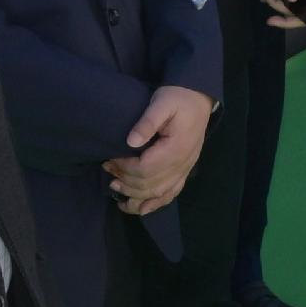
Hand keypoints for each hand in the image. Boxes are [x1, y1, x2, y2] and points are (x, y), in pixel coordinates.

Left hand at [104, 84, 213, 215]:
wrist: (198, 98)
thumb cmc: (178, 98)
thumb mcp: (161, 102)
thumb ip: (147, 122)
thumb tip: (130, 142)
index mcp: (176, 148)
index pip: (146, 168)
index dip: (125, 168)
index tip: (110, 159)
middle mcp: (183, 164)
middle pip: (150, 184)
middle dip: (126, 181)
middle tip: (107, 170)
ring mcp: (185, 169)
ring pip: (159, 193)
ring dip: (136, 197)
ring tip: (116, 191)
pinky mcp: (184, 170)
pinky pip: (171, 193)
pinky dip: (155, 203)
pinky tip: (141, 208)